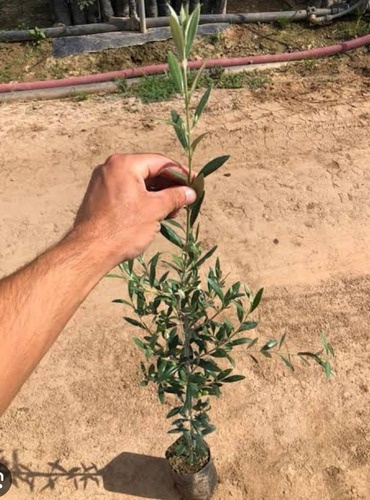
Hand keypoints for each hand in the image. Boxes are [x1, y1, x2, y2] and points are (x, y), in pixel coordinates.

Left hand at [72, 153, 195, 267]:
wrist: (89, 251)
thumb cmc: (123, 228)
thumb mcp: (155, 210)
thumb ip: (175, 197)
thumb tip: (190, 192)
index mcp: (124, 164)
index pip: (160, 162)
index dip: (181, 173)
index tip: (196, 183)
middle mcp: (110, 167)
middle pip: (149, 171)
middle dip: (169, 186)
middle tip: (186, 200)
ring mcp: (102, 182)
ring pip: (138, 183)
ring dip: (157, 195)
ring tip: (171, 212)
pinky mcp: (99, 196)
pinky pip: (127, 192)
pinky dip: (143, 200)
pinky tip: (154, 214)